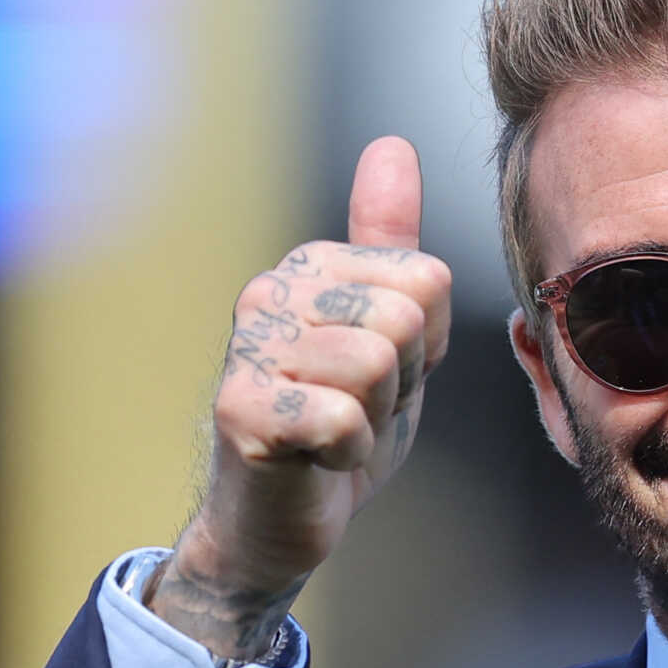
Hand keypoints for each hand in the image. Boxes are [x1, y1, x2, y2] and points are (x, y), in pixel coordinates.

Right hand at [151, 136, 451, 660]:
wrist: (279, 521)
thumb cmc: (334, 429)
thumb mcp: (388, 335)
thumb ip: (392, 247)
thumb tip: (391, 146)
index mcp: (313, 265)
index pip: (427, 280)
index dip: (425, 347)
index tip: (381, 378)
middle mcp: (271, 289)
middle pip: (405, 318)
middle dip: (401, 384)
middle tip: (355, 410)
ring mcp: (248, 346)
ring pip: (377, 364)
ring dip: (373, 420)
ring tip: (333, 432)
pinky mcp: (240, 409)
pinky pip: (343, 419)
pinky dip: (347, 455)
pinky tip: (314, 459)